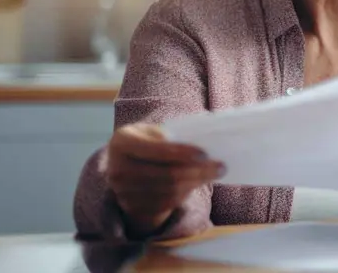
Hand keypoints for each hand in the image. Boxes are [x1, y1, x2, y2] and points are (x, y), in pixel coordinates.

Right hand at [105, 123, 223, 235]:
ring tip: (214, 173)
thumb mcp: (151, 131)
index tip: (205, 153)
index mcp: (121, 142)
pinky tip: (197, 182)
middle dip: (197, 171)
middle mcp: (117, 169)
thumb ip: (170, 136)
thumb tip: (203, 143)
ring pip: (169, 191)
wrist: (124, 165)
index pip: (154, 149)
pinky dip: (186, 193)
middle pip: (166, 174)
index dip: (181, 152)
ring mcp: (122, 192)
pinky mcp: (132, 207)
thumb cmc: (146, 142)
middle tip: (220, 166)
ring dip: (196, 182)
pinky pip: (166, 203)